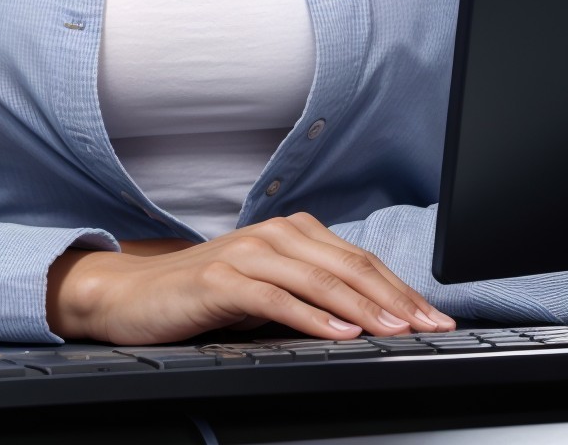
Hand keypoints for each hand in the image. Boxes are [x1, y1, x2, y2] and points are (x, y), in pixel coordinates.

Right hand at [45, 213, 456, 344]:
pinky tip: (340, 335)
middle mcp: (274, 235)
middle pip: (349, 267)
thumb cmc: (203, 297)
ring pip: (320, 280)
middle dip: (396, 299)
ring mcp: (248, 253)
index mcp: (292, 233)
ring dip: (364, 309)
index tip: (434, 319)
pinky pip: (277, 298)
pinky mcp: (222, 278)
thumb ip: (312, 295)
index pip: (360, 261)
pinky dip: (314, 318)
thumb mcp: (267, 291)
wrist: (132, 297)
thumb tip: (372, 320)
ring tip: (396, 331)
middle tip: (430, 328)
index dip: (401, 290)